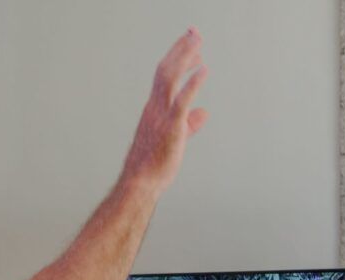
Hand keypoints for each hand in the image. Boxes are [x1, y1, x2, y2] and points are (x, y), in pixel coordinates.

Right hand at [119, 27, 208, 194]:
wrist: (141, 183)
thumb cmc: (154, 165)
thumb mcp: (176, 139)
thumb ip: (189, 123)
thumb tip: (203, 113)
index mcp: (153, 109)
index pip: (164, 76)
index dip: (177, 56)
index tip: (190, 42)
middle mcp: (154, 108)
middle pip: (166, 70)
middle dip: (181, 49)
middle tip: (195, 32)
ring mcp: (161, 116)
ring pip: (170, 79)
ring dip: (184, 57)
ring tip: (198, 41)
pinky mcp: (171, 128)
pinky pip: (181, 101)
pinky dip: (192, 84)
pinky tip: (203, 70)